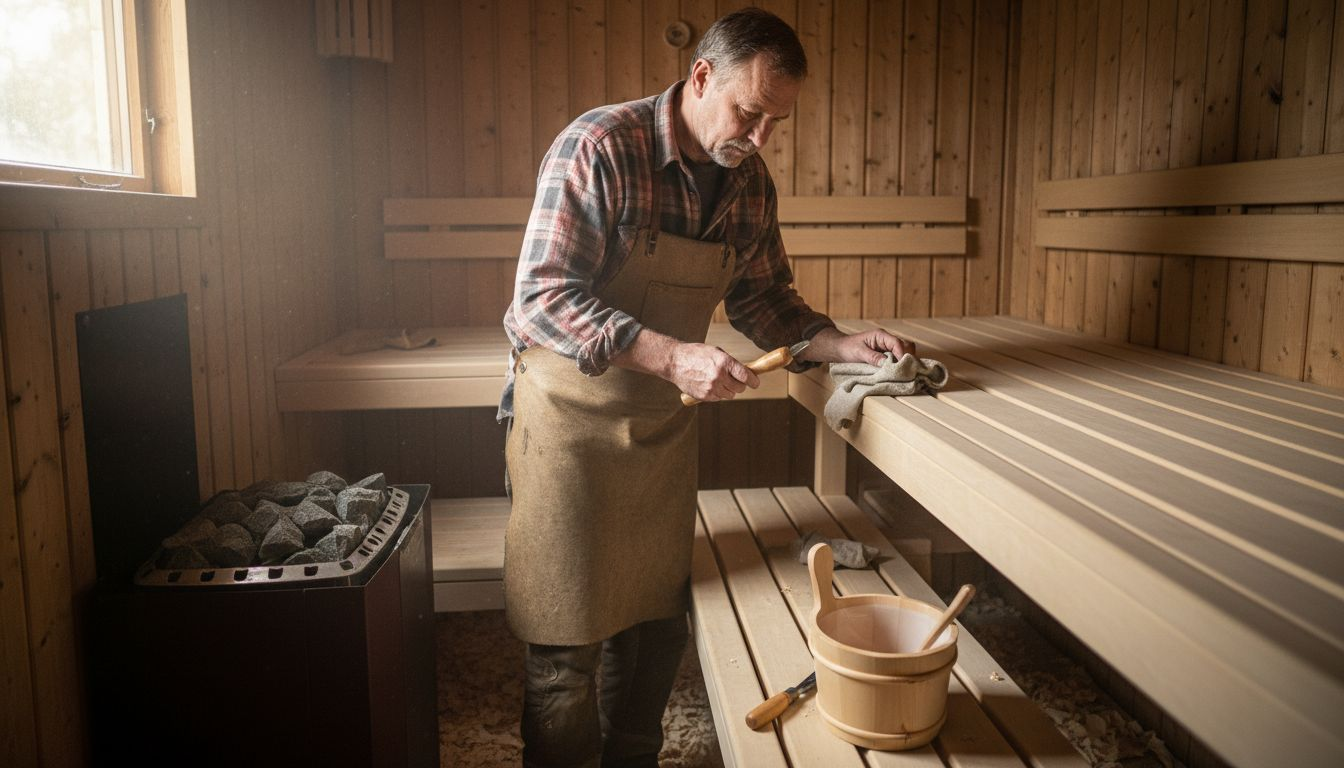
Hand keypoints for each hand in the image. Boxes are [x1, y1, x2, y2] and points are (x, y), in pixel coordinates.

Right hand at [611, 330, 760, 400]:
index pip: (746, 376)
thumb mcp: (716, 352)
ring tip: (719, 381)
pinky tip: (710, 385)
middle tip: (734, 380)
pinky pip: (719, 398)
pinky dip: (718, 394)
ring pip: (730, 395)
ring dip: (729, 390)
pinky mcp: (705, 396)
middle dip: (740, 385)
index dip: (753, 381)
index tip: (755, 383)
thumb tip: (747, 374)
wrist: (675, 362)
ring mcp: (712, 387)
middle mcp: (719, 375)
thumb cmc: (697, 354)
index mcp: (724, 361)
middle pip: (740, 387)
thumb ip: (731, 363)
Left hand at [800, 327, 916, 365]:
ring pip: (903, 353)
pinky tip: (895, 373)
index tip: (901, 367)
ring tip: (900, 374)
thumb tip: (887, 364)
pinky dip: (898, 365)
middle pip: (905, 346)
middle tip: (903, 371)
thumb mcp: (859, 353)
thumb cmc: (847, 348)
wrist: (839, 349)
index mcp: (881, 335)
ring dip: (903, 362)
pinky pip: (897, 359)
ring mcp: (887, 347)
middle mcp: (887, 340)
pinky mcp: (886, 355)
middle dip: (906, 358)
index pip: (897, 343)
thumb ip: (873, 357)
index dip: (901, 355)